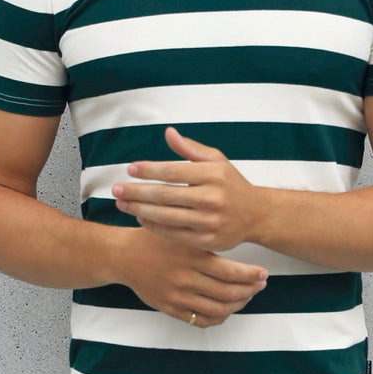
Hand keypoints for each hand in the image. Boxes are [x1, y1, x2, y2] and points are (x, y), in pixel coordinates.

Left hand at [112, 127, 264, 251]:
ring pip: (166, 216)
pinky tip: (140, 217)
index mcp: (213, 174)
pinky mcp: (207, 241)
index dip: (149, 170)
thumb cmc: (231, 184)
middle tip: (116, 189)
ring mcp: (210, 222)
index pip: (173, 171)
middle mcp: (213, 198)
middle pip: (165, 195)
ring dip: (140, 210)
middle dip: (137, 192)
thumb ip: (190, 149)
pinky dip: (154, 226)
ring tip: (122, 204)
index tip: (130, 169)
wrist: (256, 215)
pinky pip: (174, 234)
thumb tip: (168, 133)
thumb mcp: (217, 161)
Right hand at [117, 226, 267, 328]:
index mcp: (192, 257)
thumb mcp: (182, 232)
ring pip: (217, 310)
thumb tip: (237, 242)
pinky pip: (199, 321)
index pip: (231, 272)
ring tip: (246, 297)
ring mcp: (177, 296)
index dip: (252, 276)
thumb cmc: (156, 239)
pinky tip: (226, 309)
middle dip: (250, 291)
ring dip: (237, 306)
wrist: (123, 255)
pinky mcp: (169, 308)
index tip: (263, 274)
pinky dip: (218, 318)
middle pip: (228, 294)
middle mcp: (185, 278)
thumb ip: (206, 239)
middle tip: (259, 285)